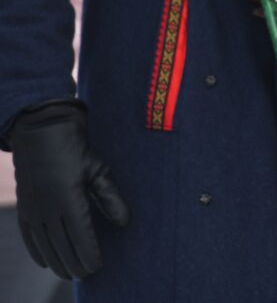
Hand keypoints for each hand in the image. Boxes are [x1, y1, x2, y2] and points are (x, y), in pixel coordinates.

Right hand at [10, 99, 129, 279]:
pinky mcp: (23, 204)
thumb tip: (124, 223)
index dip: (89, 254)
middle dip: (74, 263)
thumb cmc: (76, 147)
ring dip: (56, 261)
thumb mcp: (99, 169)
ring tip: (69, 273)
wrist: (41, 129)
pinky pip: (28, 234)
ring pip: (44, 243)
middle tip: (86, 275)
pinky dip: (36, 250)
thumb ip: (110, 197)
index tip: (98, 267)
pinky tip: (45, 261)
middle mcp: (48, 206)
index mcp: (69, 198)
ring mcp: (32, 206)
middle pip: (61, 244)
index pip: (80, 236)